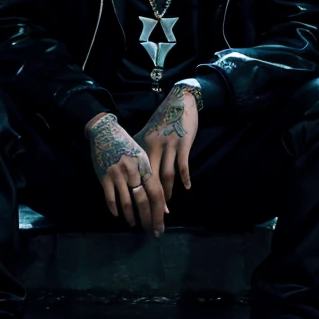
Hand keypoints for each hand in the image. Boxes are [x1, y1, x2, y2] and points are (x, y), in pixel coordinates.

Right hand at [84, 112, 162, 232]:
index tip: (161, 225)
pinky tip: (118, 216)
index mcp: (145, 165)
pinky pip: (111, 197)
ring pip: (127, 202)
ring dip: (132, 217)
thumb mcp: (141, 156)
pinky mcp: (104, 177)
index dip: (159, 211)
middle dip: (149, 219)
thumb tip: (161, 200)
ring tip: (134, 225)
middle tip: (151, 231)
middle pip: (144, 200)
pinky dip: (115, 208)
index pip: (156, 192)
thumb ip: (149, 175)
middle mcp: (134, 171)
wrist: (105, 133)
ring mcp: (118, 174)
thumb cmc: (127, 146)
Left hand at [134, 82, 200, 209]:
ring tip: (167, 208)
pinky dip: (184, 178)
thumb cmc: (163, 119)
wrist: (179, 100)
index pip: (138, 176)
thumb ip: (140, 150)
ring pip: (166, 175)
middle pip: (150, 181)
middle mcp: (153, 148)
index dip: (138, 195)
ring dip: (167, 193)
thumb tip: (133, 171)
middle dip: (152, 201)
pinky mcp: (183, 143)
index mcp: (142, 147)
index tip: (138, 210)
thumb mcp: (146, 133)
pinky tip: (186, 188)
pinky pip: (183, 164)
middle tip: (153, 217)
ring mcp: (169, 145)